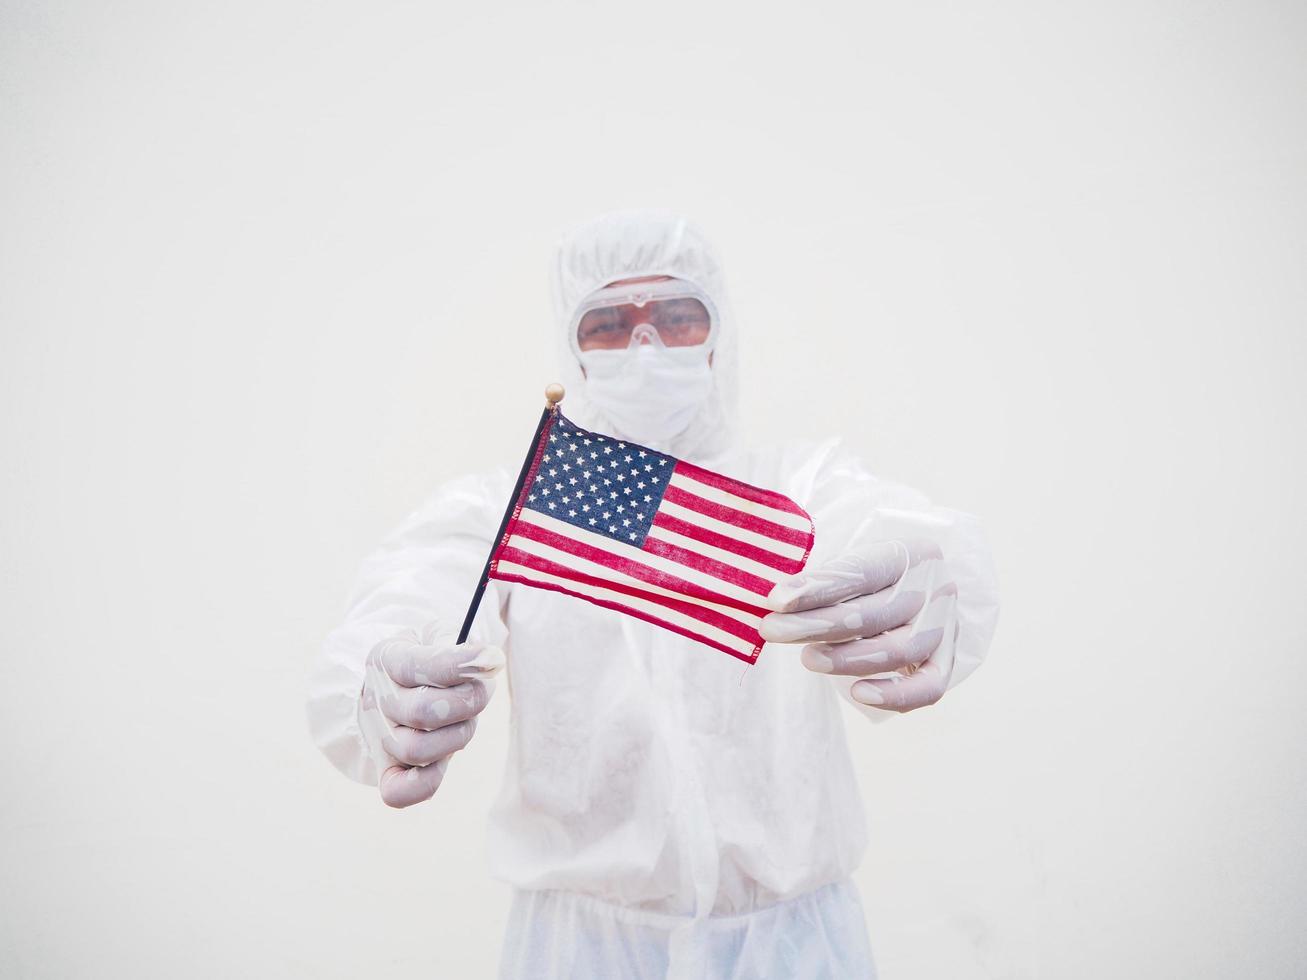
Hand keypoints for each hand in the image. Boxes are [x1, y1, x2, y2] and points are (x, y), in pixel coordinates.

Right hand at [359, 624, 503, 807]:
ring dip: (459, 734)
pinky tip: (446, 755)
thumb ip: (458, 643)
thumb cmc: (429, 657)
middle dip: (469, 701)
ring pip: (417, 750)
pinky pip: (399, 792)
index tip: (493, 658)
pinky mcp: (388, 770)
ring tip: (467, 718)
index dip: (461, 664)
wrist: (397, 685)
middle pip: (423, 712)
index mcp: (386, 659)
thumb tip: (488, 660)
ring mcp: (379, 738)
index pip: (419, 664)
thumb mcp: (438, 634)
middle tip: (484, 688)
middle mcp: (375, 700)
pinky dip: (426, 781)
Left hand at [759, 540, 958, 712]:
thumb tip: (777, 602)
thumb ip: (823, 577)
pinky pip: (929, 687)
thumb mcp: (851, 558)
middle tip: (772, 630)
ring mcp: (945, 627)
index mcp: (912, 552)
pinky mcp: (945, 662)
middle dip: (817, 625)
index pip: (863, 571)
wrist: (914, 589)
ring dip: (847, 659)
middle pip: (876, 613)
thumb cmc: (869, 574)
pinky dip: (896, 695)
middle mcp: (936, 588)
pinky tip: (858, 693)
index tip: (776, 600)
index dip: (818, 587)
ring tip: (807, 659)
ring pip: (898, 650)